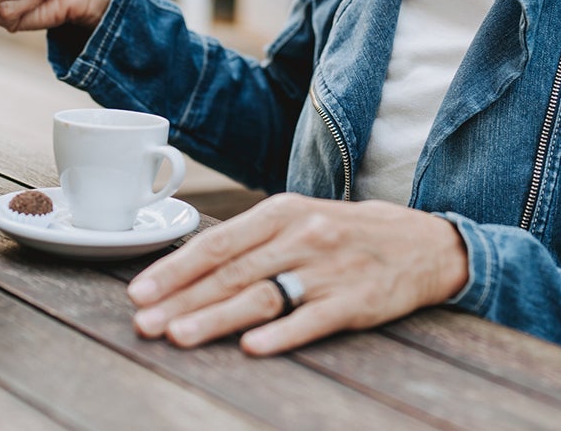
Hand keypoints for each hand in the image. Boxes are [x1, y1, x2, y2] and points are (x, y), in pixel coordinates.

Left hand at [125, 193, 468, 355]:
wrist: (422, 243)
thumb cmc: (343, 233)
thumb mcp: (298, 220)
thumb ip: (249, 241)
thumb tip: (186, 268)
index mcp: (283, 212)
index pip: (219, 242)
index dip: (176, 268)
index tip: (139, 292)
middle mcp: (303, 236)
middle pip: (232, 272)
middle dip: (182, 300)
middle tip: (144, 324)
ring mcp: (329, 269)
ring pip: (263, 296)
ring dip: (216, 317)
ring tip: (179, 336)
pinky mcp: (356, 301)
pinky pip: (311, 320)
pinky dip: (280, 334)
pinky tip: (251, 348)